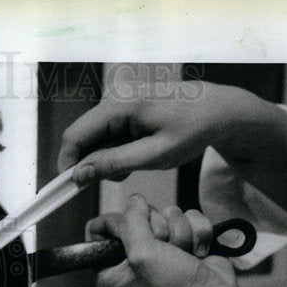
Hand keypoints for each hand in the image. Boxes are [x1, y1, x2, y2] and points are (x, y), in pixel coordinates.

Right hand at [58, 80, 228, 182]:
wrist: (218, 109)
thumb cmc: (193, 128)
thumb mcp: (154, 155)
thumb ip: (114, 164)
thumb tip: (80, 175)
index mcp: (119, 104)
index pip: (74, 135)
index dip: (67, 164)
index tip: (68, 188)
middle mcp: (114, 98)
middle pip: (83, 138)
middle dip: (92, 163)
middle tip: (117, 178)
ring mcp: (120, 102)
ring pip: (96, 138)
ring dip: (107, 159)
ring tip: (135, 166)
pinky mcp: (126, 107)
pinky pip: (109, 134)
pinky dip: (117, 150)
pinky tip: (137, 155)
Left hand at [87, 195, 235, 286]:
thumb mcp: (142, 253)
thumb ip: (131, 222)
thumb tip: (135, 200)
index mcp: (110, 267)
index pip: (99, 228)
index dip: (118, 223)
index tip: (135, 235)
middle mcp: (131, 257)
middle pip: (136, 215)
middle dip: (158, 230)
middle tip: (165, 251)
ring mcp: (159, 248)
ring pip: (166, 214)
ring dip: (180, 233)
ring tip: (182, 256)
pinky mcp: (182, 242)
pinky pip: (187, 217)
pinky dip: (196, 233)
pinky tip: (197, 253)